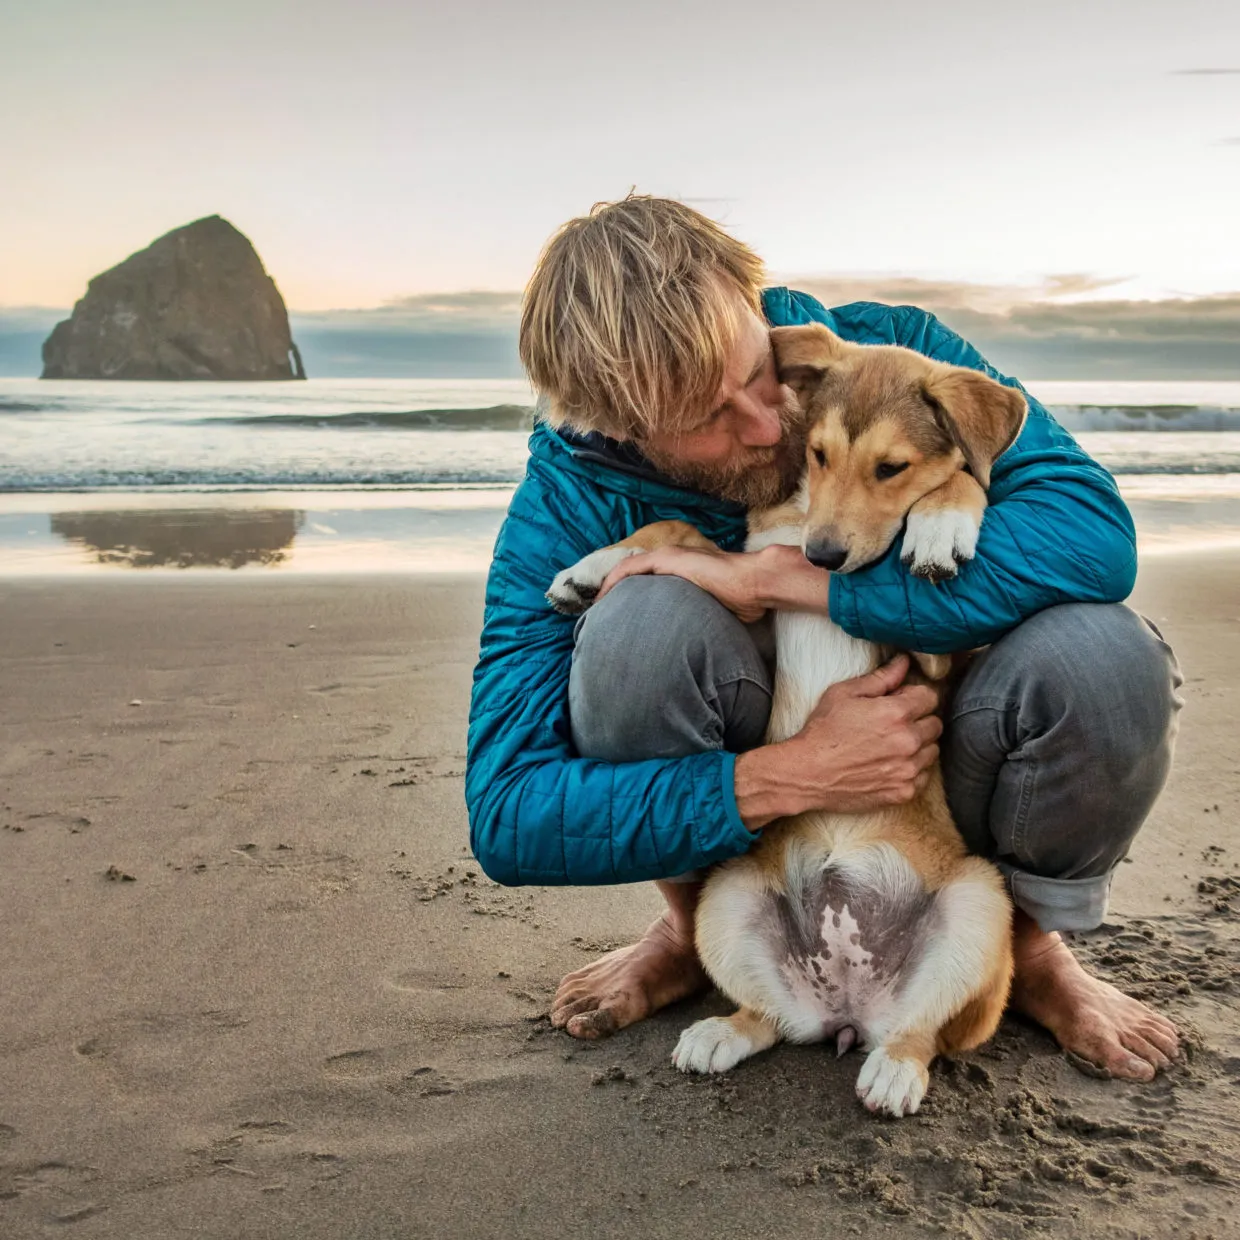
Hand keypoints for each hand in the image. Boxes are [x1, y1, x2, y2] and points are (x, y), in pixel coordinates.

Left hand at [597, 543, 829, 623]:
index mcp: (680, 573)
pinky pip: (630, 569)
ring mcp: (668, 558)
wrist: (753, 584)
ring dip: (606, 588)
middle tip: (595, 615)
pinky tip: (602, 598)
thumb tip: (696, 650)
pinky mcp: (667, 559)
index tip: (614, 618)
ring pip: (625, 571)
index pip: (644, 582)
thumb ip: (699, 622)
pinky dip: (613, 582)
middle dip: (610, 595)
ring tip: (592, 608)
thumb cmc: (741, 601)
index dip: (626, 598)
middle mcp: (671, 561)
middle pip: (630, 576)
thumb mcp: (713, 615)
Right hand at [734, 655, 941, 827]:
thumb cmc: (823, 731)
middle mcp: (908, 741)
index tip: (900, 701)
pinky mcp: (904, 792)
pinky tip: (890, 764)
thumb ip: (880, 677)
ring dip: (918, 745)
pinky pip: (923, 776)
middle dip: (919, 720)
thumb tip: (903, 662)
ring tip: (891, 745)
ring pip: (932, 751)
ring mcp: (908, 769)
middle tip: (894, 724)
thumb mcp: (844, 694)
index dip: (914, 696)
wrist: (807, 773)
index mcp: (896, 713)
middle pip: (935, 724)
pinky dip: (912, 769)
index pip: (930, 697)